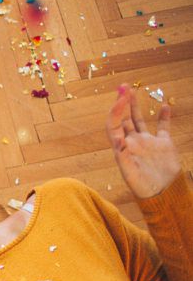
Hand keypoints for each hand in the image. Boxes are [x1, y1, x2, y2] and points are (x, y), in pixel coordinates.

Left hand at [106, 84, 180, 198]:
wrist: (163, 194)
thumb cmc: (143, 187)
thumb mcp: (130, 172)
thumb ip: (123, 156)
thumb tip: (118, 140)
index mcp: (122, 148)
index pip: (115, 124)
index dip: (116, 110)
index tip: (122, 97)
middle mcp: (133, 143)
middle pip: (124, 119)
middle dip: (123, 103)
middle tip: (124, 86)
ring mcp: (148, 143)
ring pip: (140, 120)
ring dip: (136, 106)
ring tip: (133, 91)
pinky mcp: (163, 145)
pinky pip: (163, 128)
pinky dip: (164, 117)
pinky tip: (164, 106)